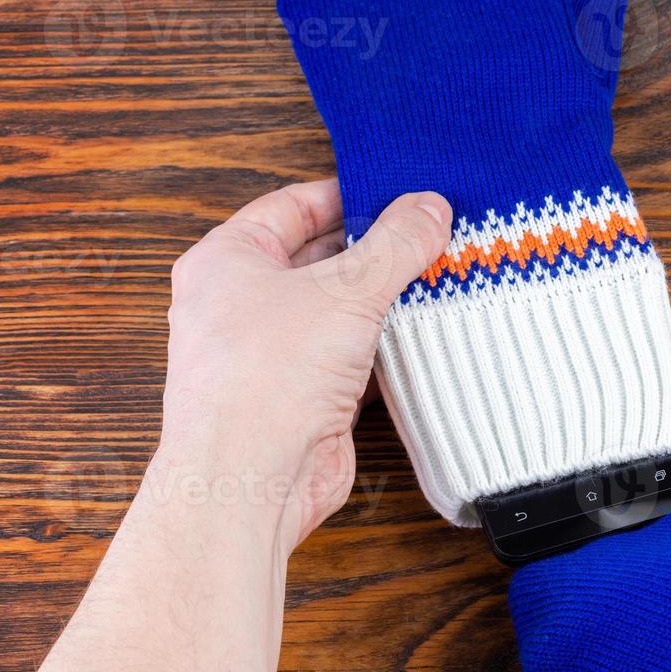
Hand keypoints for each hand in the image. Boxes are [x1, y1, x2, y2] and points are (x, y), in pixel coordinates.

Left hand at [155, 178, 450, 554]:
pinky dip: (386, 346)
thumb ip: (395, 244)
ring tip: (442, 274)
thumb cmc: (266, 378)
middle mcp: (241, 304)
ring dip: (386, 299)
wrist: (250, 481)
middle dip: (376, 247)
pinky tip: (427, 333)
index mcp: (228, 260)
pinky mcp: (302, 397)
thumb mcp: (345, 290)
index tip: (402, 190)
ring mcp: (272, 353)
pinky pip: (351, 357)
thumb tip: (431, 207)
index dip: (349, 194)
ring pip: (338, 310)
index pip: (293, 205)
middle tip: (433, 232)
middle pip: (319, 256)